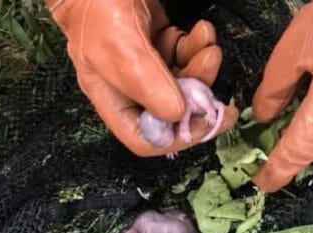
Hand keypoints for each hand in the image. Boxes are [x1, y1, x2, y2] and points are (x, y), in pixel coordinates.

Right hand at [45, 0, 237, 156]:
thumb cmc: (98, 5)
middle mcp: (127, 86)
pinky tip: (197, 30)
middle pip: (171, 110)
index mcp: (111, 97)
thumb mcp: (122, 47)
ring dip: (201, 65)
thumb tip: (178, 116)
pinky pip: (182, 56)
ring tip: (207, 41)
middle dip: (198, 91)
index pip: (145, 139)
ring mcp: (142, 63)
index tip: (211, 119)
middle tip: (213, 66)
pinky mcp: (154, 40)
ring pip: (181, 81)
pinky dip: (195, 46)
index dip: (180, 137)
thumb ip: (149, 85)